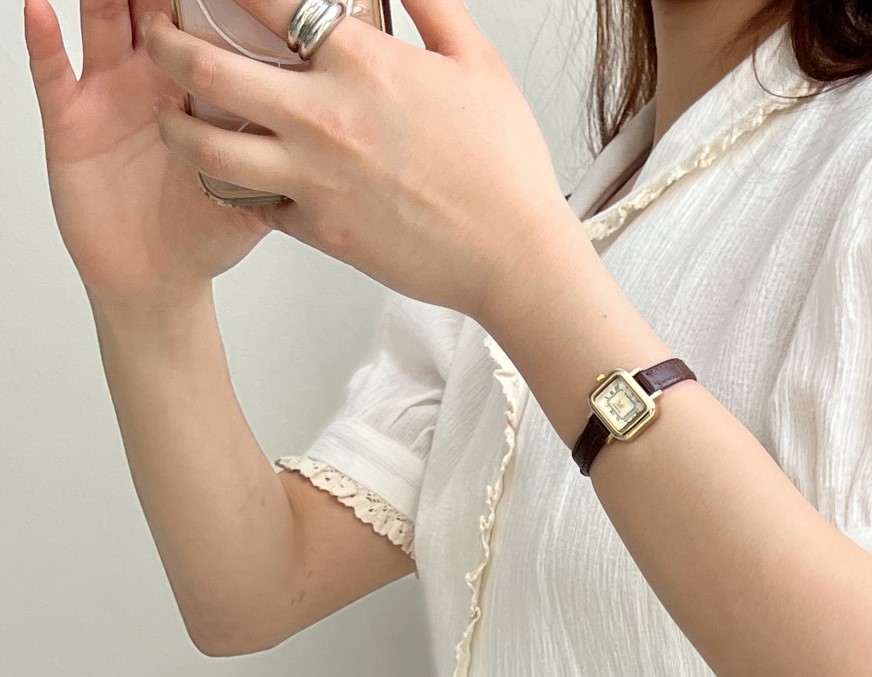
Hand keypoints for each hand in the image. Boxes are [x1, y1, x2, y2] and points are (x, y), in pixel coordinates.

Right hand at [25, 0, 269, 303]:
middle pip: (152, 9)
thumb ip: (291, 165)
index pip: (204, 24)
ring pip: (103, 23)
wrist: (158, 280)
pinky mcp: (71, 120)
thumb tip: (347, 154)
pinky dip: (43, 42)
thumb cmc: (203, 233)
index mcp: (199, 88)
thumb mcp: (255, 195)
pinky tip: (41, 10)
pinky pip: (52, 73)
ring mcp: (108, 92)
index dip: (213, 2)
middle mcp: (152, 78)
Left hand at [139, 0, 586, 322]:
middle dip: (166, 46)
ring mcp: (315, 180)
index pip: (261, 0)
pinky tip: (236, 175)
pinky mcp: (318, 231)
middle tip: (157, 38)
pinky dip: (239, 189)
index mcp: (361, 62)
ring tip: (173, 116)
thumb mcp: (476, 61)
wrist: (514, 256)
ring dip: (179, 128)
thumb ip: (429, 3)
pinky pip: (255, 204)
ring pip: (209, 149)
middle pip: (208, 70)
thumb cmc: (504, 167)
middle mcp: (324, 117)